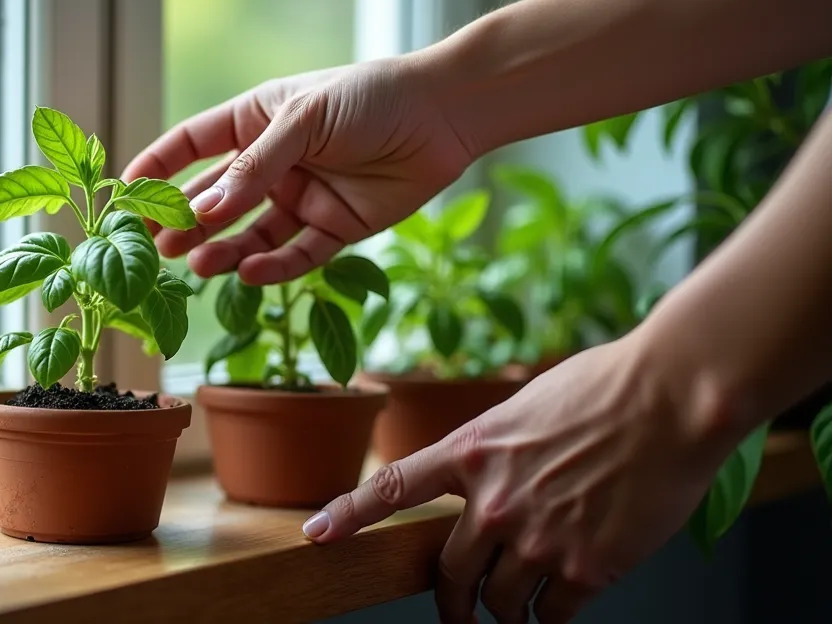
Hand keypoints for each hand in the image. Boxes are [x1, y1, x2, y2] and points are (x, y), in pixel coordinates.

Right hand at [120, 56, 473, 284]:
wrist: (445, 116)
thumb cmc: (371, 97)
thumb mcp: (304, 120)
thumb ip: (253, 169)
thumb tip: (202, 213)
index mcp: (257, 121)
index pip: (192, 145)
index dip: (159, 167)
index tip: (125, 191)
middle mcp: (274, 163)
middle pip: (215, 198)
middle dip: (184, 222)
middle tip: (154, 246)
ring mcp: (302, 197)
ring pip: (250, 234)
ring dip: (223, 250)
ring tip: (198, 264)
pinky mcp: (335, 229)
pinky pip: (296, 255)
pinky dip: (273, 268)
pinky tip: (250, 273)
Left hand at [300, 334, 744, 623]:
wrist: (671, 397)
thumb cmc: (607, 388)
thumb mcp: (524, 407)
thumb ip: (495, 449)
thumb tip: (488, 475)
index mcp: (471, 450)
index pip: (392, 488)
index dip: (348, 515)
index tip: (316, 536)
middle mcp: (492, 500)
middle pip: (450, 574)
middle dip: (454, 605)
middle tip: (461, 617)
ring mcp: (535, 537)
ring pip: (502, 603)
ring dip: (510, 614)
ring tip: (526, 612)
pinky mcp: (583, 566)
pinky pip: (553, 615)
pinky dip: (555, 617)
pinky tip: (567, 603)